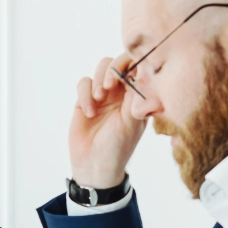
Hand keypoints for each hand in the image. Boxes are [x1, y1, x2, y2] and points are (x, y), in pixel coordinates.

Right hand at [69, 55, 147, 188]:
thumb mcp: (133, 122)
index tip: (127, 76)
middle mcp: (121, 92)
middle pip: (118, 61)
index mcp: (137, 95)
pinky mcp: (84, 100)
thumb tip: (143, 71)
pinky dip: (85, 95)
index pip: (138, 67)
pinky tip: (89, 112)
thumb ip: (137, 96)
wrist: (95, 165)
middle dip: (113, 69)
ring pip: (100, 68)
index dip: (132, 64)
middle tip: (111, 85)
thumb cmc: (119, 147)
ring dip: (99, 79)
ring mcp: (102, 95)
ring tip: (99, 98)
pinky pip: (83, 83)